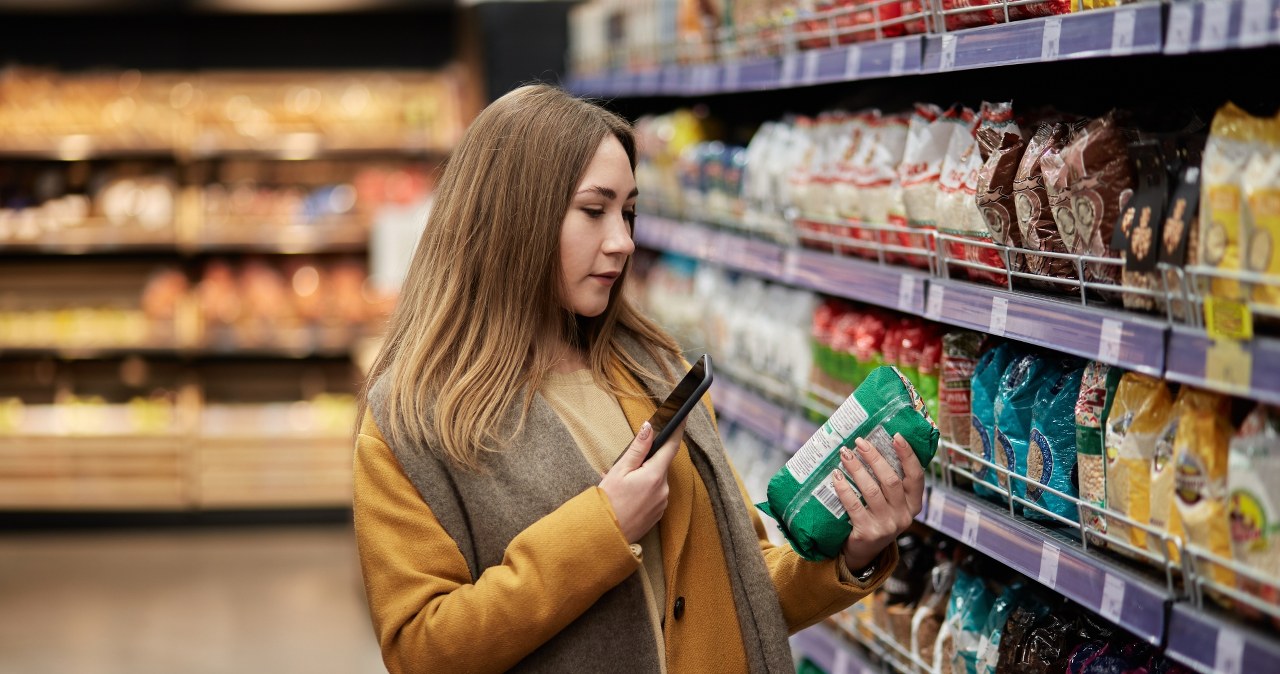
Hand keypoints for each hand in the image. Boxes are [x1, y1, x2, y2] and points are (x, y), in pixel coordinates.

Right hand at [599, 421, 683, 542]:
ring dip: (643, 477)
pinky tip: (627, 496)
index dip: (678, 429)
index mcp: (655, 475)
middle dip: (646, 461)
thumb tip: (649, 428)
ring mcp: (662, 503)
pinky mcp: (658, 514)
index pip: (672, 446)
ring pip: (656, 480)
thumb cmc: (608, 502)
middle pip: (660, 465)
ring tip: (621, 485)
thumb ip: (638, 449)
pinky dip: (643, 490)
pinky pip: (654, 494)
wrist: (604, 536)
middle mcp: (664, 490)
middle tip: (625, 466)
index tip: (682, 416)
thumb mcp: (619, 471)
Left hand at [831, 433, 924, 571]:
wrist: (863, 553)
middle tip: (860, 442)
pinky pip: (854, 505)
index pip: (916, 476)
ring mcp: (886, 525)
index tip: (897, 436)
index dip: (908, 455)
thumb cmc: (875, 518)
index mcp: (913, 504)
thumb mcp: (890, 503)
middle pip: (891, 480)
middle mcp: (903, 515)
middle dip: (874, 457)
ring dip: (857, 469)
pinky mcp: (868, 532)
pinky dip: (844, 489)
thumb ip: (888, 482)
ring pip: (872, 490)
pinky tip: (836, 476)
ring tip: (845, 454)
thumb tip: (873, 446)